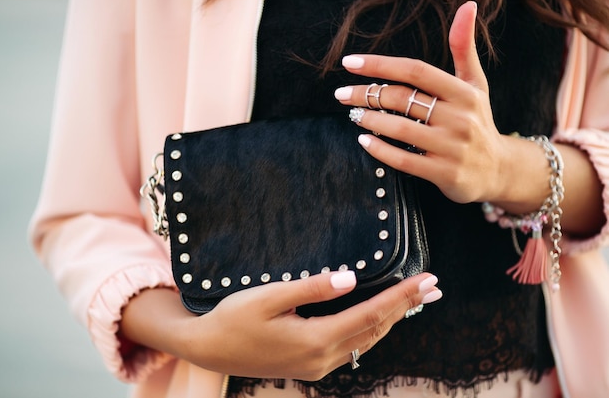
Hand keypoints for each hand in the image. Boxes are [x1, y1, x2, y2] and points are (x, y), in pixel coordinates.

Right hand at [179, 271, 441, 380]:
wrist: (210, 350)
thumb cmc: (234, 318)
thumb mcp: (269, 296)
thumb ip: (312, 288)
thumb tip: (351, 278)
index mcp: (316, 339)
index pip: (371, 313)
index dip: (401, 296)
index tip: (426, 279)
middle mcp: (324, 358)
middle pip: (376, 329)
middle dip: (407, 306)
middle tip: (434, 287)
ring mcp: (318, 366)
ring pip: (367, 340)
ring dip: (393, 319)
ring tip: (416, 301)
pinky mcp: (311, 366)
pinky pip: (353, 346)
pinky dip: (372, 328)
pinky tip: (380, 318)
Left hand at [334, 1, 508, 203]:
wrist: (498, 170)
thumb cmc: (478, 121)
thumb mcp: (475, 84)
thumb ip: (464, 48)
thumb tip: (467, 5)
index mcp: (464, 92)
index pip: (416, 70)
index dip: (380, 64)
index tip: (350, 62)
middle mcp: (460, 118)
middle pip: (403, 98)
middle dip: (367, 94)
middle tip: (342, 93)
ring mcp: (452, 147)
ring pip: (400, 128)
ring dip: (370, 119)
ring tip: (353, 114)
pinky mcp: (445, 173)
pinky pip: (404, 160)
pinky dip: (380, 150)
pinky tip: (364, 140)